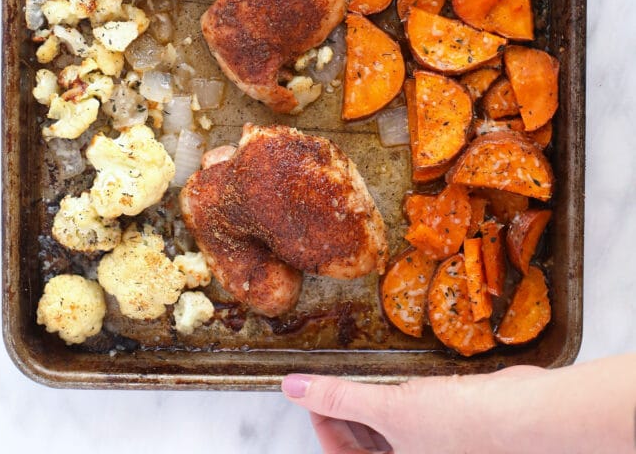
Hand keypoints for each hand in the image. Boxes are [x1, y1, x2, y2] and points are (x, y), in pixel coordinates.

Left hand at [281, 354, 635, 453]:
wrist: (523, 416)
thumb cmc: (460, 425)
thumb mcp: (389, 408)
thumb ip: (339, 397)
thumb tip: (292, 388)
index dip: (321, 423)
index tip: (313, 391)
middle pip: (362, 443)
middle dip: (345, 410)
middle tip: (335, 374)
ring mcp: (431, 447)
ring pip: (386, 428)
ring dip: (371, 400)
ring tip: (363, 369)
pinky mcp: (449, 428)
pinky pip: (411, 413)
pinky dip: (398, 394)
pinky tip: (397, 371)